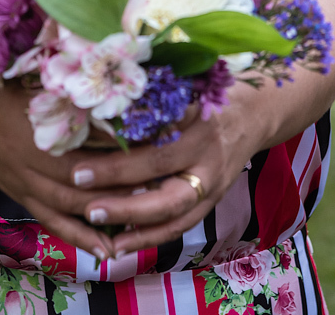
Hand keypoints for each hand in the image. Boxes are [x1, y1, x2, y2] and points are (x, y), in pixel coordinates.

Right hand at [0, 82, 134, 259]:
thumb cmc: (6, 89)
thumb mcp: (38, 86)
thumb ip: (71, 95)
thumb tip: (115, 95)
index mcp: (34, 130)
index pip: (80, 144)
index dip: (113, 149)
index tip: (146, 146)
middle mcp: (29, 163)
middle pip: (77, 182)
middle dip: (116, 185)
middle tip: (153, 184)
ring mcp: (24, 184)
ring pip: (67, 206)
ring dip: (103, 212)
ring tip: (140, 215)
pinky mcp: (23, 197)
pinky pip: (52, 222)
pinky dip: (79, 237)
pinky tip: (106, 249)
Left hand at [70, 95, 260, 255]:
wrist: (253, 112)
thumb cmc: (207, 94)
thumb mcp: (182, 90)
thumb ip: (148, 104)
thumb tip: (93, 115)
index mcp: (197, 125)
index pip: (153, 149)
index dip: (117, 162)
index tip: (80, 166)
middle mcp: (207, 158)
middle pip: (163, 183)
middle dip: (121, 194)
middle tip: (82, 196)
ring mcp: (213, 184)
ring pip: (173, 213)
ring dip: (133, 225)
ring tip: (96, 228)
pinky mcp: (212, 201)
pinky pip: (181, 226)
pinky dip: (150, 237)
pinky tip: (120, 244)